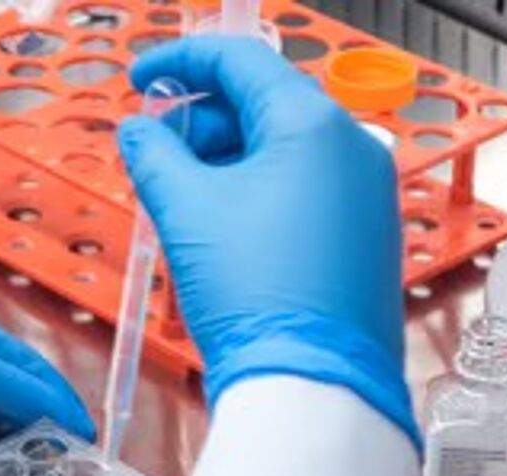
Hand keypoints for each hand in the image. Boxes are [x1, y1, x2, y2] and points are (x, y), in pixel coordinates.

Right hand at [118, 37, 416, 445]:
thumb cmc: (254, 292)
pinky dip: (257, 197)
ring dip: (224, 164)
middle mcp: (353, 150)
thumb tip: (139, 133)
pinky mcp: (366, 241)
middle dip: (200, 123)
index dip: (181, 61)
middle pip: (264, 107)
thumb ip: (153, 155)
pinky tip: (221, 232)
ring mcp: (367, 198)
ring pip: (283, 155)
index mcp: (313, 124)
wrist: (312, 385)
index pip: (242, 61)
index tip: (140, 77)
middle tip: (153, 153)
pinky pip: (304, 196)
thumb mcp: (184, 212)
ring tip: (180, 202)